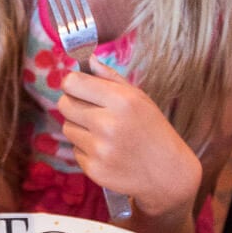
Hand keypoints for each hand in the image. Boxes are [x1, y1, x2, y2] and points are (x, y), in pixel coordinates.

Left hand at [58, 57, 200, 219]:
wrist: (167, 173)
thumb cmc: (153, 130)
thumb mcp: (140, 98)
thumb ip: (111, 78)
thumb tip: (88, 60)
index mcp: (121, 101)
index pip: (72, 82)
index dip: (72, 83)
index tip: (79, 87)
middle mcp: (108, 124)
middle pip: (64, 104)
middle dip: (72, 104)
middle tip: (90, 110)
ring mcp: (100, 149)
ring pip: (67, 128)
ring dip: (80, 128)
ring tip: (104, 134)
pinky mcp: (94, 169)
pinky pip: (75, 151)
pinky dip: (86, 150)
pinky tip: (107, 151)